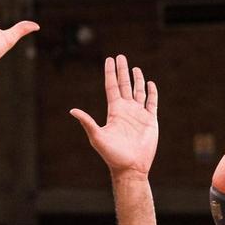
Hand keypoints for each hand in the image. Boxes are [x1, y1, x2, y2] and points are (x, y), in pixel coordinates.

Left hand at [70, 55, 157, 177]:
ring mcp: (138, 114)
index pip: (112, 87)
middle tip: (121, 56)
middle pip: (124, 85)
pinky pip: (152, 103)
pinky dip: (152, 93)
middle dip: (123, 71)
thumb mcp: (97, 137)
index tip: (109, 59)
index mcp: (114, 111)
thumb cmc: (112, 154)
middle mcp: (126, 110)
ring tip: (135, 68)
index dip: (110, 73)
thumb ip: (87, 122)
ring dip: (137, 80)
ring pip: (138, 92)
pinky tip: (150, 84)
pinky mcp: (150, 120)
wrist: (130, 167)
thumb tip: (72, 110)